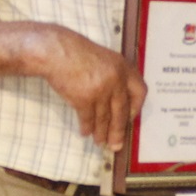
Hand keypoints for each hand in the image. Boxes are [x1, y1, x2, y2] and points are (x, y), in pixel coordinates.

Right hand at [39, 27, 147, 150]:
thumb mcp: (104, 59)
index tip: (130, 119)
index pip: (139, 92)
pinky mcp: (84, 99)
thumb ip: (114, 76)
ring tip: (100, 141)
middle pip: (121, 111)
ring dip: (101, 133)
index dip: (136, 108)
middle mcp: (115, 79)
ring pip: (104, 118)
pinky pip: (88, 119)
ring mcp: (100, 90)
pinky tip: (85, 132)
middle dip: (118, 131)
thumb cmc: (77, 53)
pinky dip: (87, 127)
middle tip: (116, 144)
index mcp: (123, 67)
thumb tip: (118, 102)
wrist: (56, 51)